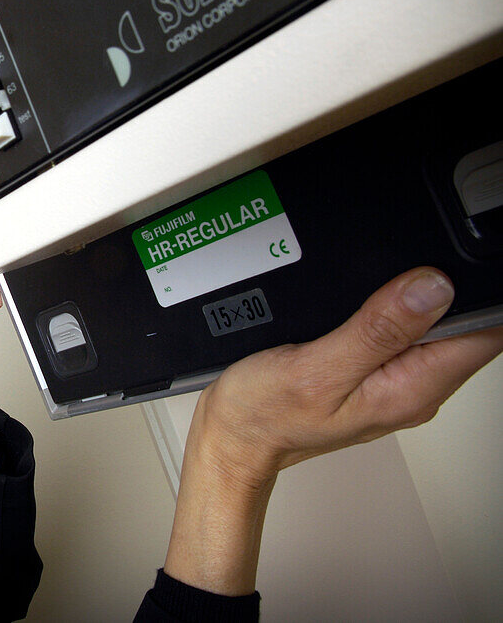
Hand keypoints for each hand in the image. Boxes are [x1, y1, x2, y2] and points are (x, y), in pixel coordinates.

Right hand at [164, 267, 502, 594]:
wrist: (233, 436)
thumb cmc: (263, 414)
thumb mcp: (314, 367)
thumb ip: (377, 330)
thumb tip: (432, 288)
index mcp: (410, 390)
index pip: (484, 334)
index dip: (467, 292)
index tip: (428, 272)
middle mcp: (416, 390)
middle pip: (466, 326)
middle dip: (438, 291)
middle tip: (378, 288)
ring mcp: (400, 384)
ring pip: (436, 326)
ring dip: (411, 301)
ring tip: (362, 300)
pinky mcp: (380, 374)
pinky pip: (407, 334)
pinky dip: (391, 313)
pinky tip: (360, 309)